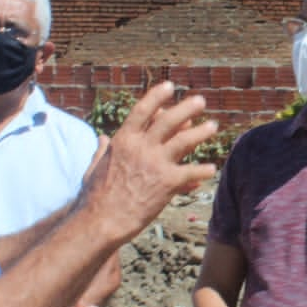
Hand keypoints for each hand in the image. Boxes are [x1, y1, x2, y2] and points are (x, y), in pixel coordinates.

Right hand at [82, 82, 217, 245]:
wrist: (101, 221)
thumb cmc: (94, 197)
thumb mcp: (94, 167)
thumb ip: (101, 150)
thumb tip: (102, 138)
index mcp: (123, 140)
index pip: (143, 110)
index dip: (157, 96)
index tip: (169, 86)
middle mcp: (141, 147)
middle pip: (169, 120)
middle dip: (186, 108)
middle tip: (200, 100)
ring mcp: (155, 163)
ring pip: (185, 140)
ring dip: (201, 132)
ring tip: (213, 126)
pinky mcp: (167, 183)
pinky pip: (191, 172)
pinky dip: (202, 171)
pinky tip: (212, 169)